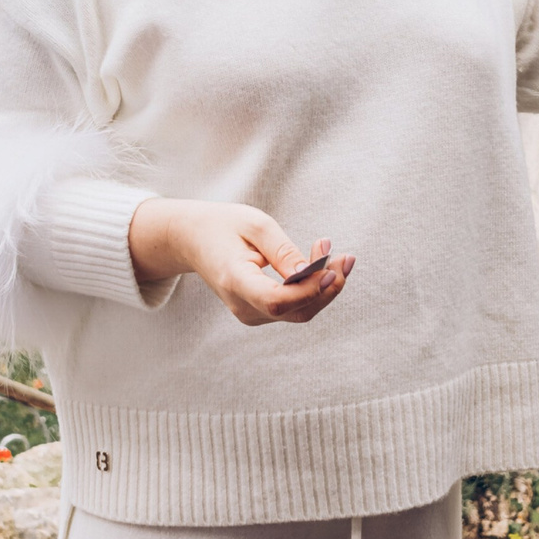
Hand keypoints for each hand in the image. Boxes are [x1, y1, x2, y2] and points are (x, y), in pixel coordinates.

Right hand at [127, 198, 354, 325]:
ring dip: (325, 287)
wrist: (193, 239)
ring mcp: (250, 313)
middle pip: (296, 311)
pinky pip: (293, 308)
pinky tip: (323, 266)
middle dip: (328, 286)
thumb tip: (314, 272)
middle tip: (346, 257)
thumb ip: (284, 251)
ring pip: (300, 312)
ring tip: (337, 255)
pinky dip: (313, 289)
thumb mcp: (255, 225)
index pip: (276, 300)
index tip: (331, 268)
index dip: (308, 289)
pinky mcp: (259, 312)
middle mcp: (242, 305)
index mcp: (234, 280)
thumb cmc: (224, 226)